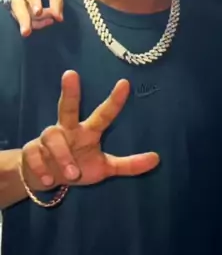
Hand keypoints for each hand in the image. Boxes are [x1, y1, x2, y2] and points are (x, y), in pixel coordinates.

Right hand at [4, 0, 62, 36]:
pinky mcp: (11, 3)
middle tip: (26, 32)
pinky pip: (20, 15)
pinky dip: (33, 21)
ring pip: (17, 12)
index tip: (38, 12)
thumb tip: (58, 18)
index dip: (32, 0)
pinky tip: (45, 22)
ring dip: (33, 21)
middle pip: (15, 3)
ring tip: (49, 21)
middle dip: (22, 18)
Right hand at [22, 71, 159, 190]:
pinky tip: (48, 179)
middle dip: (70, 91)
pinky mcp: (31, 151)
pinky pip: (35, 156)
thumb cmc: (77, 167)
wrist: (43, 179)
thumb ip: (129, 165)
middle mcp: (67, 129)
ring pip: (53, 138)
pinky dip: (42, 168)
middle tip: (71, 74)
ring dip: (63, 156)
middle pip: (68, 107)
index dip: (115, 100)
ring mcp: (47, 139)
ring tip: (72, 174)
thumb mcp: (105, 168)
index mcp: (87, 131)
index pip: (103, 114)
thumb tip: (158, 158)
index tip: (125, 84)